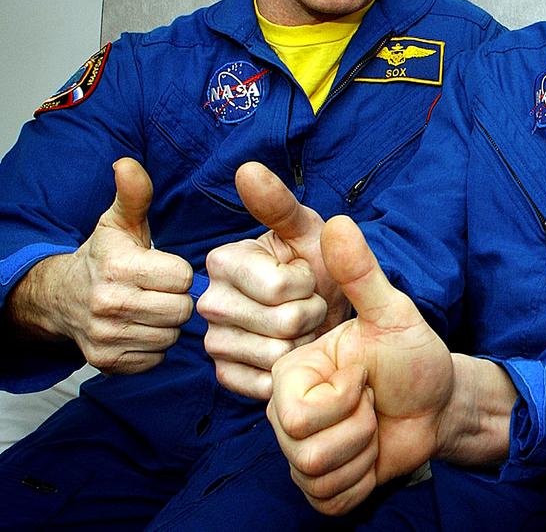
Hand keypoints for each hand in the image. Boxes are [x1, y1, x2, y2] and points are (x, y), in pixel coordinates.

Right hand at [8, 158, 191, 373]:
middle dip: (177, 299)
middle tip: (160, 290)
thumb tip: (127, 163)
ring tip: (151, 307)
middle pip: (181, 310)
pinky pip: (156, 358)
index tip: (163, 268)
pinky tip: (140, 328)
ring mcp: (106, 337)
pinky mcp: (108, 363)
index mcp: (118, 269)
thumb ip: (133, 195)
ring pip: (171, 336)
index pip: (182, 277)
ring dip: (167, 324)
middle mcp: (109, 305)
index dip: (178, 272)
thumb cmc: (105, 256)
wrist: (63, 297)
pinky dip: (153, 345)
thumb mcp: (119, 223)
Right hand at [199, 162, 344, 399]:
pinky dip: (290, 373)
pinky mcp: (224, 376)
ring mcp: (213, 342)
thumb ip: (279, 204)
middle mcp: (208, 301)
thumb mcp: (309, 232)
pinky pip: (265, 383)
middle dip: (311, 313)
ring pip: (277, 355)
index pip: (278, 286)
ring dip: (305, 343)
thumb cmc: (319, 269)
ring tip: (301, 328)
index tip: (306, 274)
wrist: (330, 318)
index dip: (308, 283)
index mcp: (222, 261)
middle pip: (281, 322)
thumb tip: (247, 168)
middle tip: (308, 303)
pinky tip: (291, 355)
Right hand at [267, 215, 452, 514]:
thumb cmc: (413, 356)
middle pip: (302, 450)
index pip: (294, 414)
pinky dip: (364, 481)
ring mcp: (298, 450)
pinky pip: (331, 500)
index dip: (345, 401)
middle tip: (372, 404)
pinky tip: (373, 454)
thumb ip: (361, 273)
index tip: (364, 379)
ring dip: (364, 454)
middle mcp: (284, 412)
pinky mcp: (318, 484)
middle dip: (359, 430)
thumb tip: (336, 221)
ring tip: (374, 426)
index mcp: (291, 373)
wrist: (438, 403)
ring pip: (318, 477)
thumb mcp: (393, 314)